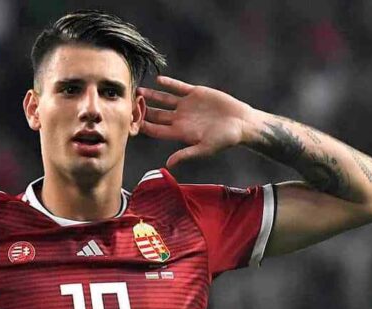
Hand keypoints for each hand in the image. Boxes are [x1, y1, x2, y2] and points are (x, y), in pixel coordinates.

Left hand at [139, 76, 254, 167]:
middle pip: (156, 114)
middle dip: (142, 110)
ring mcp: (187, 105)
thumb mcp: (205, 148)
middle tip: (128, 103)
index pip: (156, 129)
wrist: (242, 123)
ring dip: (151, 95)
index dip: (143, 125)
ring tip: (138, 90)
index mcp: (179, 132)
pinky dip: (169, 84)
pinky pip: (179, 88)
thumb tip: (168, 165)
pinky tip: (158, 80)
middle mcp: (180, 118)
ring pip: (164, 99)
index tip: (130, 121)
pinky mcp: (196, 94)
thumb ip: (186, 154)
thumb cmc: (225, 139)